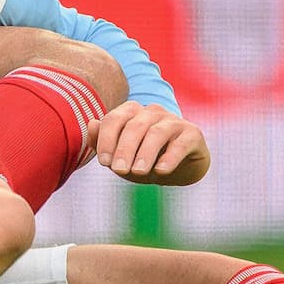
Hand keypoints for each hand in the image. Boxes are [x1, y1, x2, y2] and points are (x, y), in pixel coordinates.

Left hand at [89, 102, 209, 185]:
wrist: (180, 167)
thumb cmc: (144, 158)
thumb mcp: (121, 154)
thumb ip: (103, 140)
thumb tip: (91, 124)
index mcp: (132, 112)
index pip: (115, 119)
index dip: (107, 139)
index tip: (104, 162)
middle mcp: (153, 112)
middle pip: (135, 126)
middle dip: (124, 149)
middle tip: (118, 170)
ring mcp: (174, 121)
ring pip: (157, 133)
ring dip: (145, 153)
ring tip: (137, 172)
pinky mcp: (193, 134)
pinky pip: (181, 143)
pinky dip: (170, 157)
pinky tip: (161, 170)